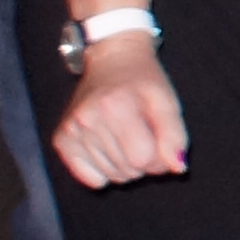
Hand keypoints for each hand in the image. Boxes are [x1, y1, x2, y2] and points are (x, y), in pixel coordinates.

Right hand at [51, 39, 189, 185]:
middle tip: (143, 135)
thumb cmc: (143, 81)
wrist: (111, 60)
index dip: (160, 158)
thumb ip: (175, 136)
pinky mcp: (61, 139)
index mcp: (117, 106)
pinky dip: (104, 171)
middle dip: (144, 161)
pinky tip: (109, 147)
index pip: (143, 159)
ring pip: (111, 176)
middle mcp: (89, 119)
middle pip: (128, 170)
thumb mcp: (167, 101)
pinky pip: (90, 179)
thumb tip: (178, 168)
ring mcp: (72, 130)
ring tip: (126, 137)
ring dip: (126, 166)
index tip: (160, 141)